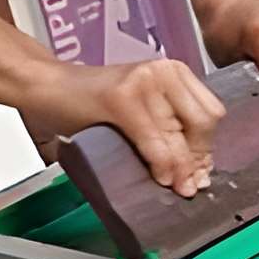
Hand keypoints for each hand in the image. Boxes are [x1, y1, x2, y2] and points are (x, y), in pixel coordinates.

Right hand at [16, 58, 222, 193]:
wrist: (47, 86)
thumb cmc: (91, 102)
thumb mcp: (141, 109)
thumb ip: (168, 128)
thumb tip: (196, 169)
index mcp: (174, 71)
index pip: (210, 111)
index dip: (208, 146)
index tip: (201, 171)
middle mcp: (163, 71)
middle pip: (201, 122)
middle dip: (198, 159)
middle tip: (191, 184)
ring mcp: (142, 81)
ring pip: (176, 134)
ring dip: (180, 168)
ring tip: (179, 188)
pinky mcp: (120, 97)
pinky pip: (152, 138)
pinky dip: (160, 163)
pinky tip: (160, 178)